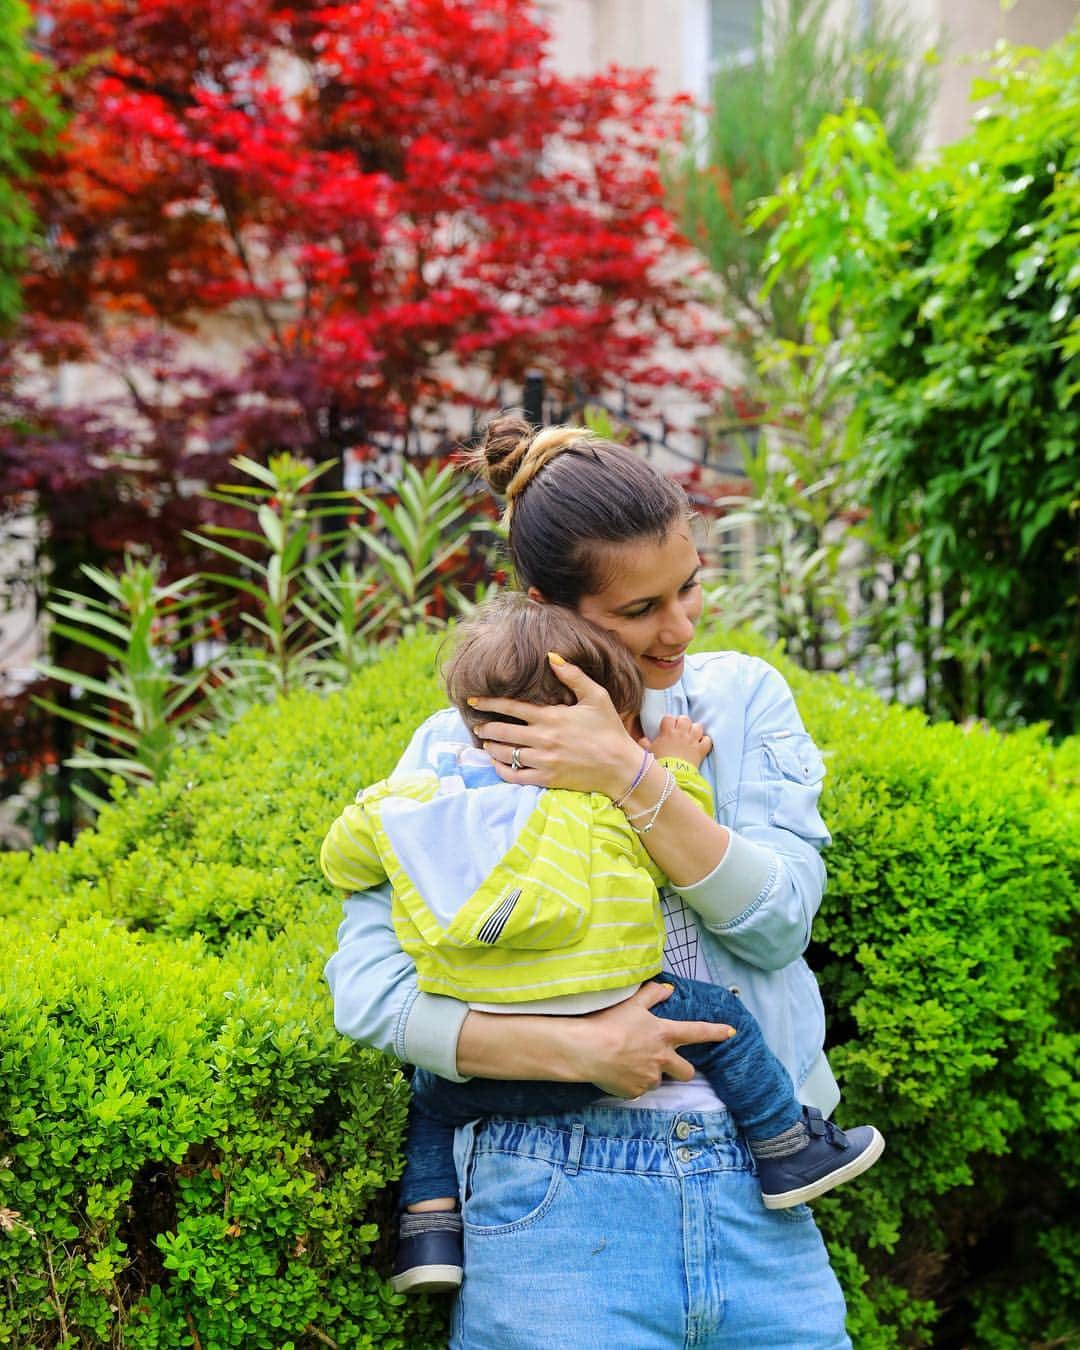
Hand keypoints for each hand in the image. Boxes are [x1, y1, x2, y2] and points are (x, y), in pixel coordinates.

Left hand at [470, 654, 640, 796]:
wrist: (621, 766)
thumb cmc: (609, 730)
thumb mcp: (597, 696)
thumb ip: (573, 675)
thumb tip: (552, 656)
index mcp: (551, 717)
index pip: (511, 707)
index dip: (488, 703)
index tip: (473, 700)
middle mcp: (543, 738)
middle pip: (502, 731)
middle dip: (485, 726)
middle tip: (477, 724)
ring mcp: (543, 760)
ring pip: (505, 754)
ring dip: (491, 747)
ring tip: (486, 742)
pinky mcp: (546, 778)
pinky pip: (515, 776)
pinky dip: (501, 770)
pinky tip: (497, 764)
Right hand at [574, 982, 734, 1098]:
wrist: (587, 1049)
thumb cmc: (609, 1022)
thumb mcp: (631, 1002)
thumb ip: (652, 995)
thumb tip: (669, 989)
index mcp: (665, 1034)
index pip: (697, 1032)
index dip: (716, 1031)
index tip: (731, 1032)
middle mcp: (663, 1058)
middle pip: (687, 1072)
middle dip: (682, 1069)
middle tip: (666, 1062)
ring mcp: (650, 1078)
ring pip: (658, 1080)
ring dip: (650, 1074)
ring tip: (627, 1062)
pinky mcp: (635, 1092)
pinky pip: (638, 1089)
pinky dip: (631, 1083)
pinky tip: (616, 1072)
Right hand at [646, 714, 712, 769]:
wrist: (673, 776)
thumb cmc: (659, 764)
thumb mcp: (648, 753)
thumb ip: (644, 744)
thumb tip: (643, 739)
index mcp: (668, 732)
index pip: (668, 718)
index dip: (668, 721)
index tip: (666, 728)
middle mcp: (681, 733)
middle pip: (685, 719)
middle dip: (682, 723)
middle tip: (679, 731)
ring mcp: (693, 741)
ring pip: (698, 727)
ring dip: (695, 730)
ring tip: (691, 736)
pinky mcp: (701, 749)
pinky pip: (707, 740)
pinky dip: (705, 741)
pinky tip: (700, 745)